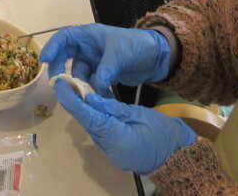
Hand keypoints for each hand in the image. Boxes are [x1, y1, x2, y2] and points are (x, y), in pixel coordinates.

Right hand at [39, 24, 170, 90]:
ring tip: (89, 96)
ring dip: (82, 86)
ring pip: (79, 75)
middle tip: (59, 85)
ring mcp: (95, 62)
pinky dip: (94, 92)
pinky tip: (99, 99)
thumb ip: (105, 70)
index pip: (65, 37)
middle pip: (66, 57)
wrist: (157, 57)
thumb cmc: (136, 46)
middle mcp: (88, 48)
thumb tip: (93, 87)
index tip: (43, 61)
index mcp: (89, 35)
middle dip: (61, 71)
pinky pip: (91, 84)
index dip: (52, 47)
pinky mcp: (102, 74)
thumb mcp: (119, 55)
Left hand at [55, 84, 195, 174]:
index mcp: (116, 138)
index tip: (60, 83)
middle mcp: (108, 147)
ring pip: (91, 126)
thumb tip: (90, 97)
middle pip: (86, 121)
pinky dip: (93, 117)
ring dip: (82, 108)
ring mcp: (110, 151)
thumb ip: (113, 107)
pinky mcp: (113, 150)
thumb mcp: (139, 114)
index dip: (71, 99)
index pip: (87, 116)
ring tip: (74, 88)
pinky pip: (99, 131)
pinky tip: (91, 103)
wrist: (177, 156)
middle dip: (74, 102)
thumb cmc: (163, 133)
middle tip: (65, 81)